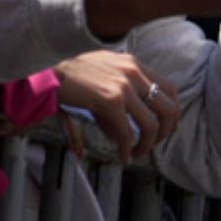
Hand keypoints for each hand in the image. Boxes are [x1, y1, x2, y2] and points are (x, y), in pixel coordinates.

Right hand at [52, 51, 181, 162]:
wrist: (47, 76)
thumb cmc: (72, 77)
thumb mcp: (103, 75)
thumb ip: (121, 93)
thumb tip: (125, 132)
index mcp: (134, 64)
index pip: (169, 88)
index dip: (172, 112)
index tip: (164, 127)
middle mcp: (133, 72)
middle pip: (169, 107)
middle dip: (165, 131)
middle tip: (154, 144)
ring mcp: (124, 85)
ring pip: (152, 124)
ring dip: (148, 144)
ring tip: (137, 153)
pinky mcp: (111, 100)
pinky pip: (127, 132)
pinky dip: (128, 149)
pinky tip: (123, 156)